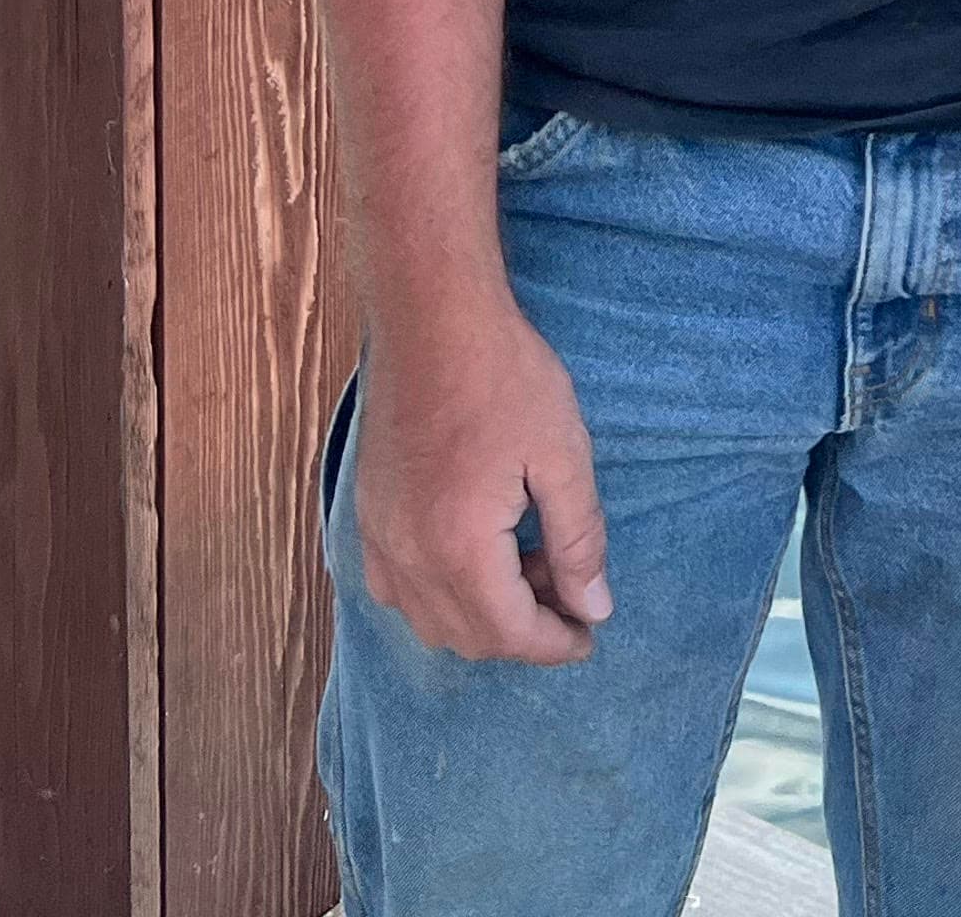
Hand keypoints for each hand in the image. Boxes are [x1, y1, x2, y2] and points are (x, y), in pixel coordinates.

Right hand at [351, 292, 611, 663]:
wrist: (432, 318)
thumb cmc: (504, 377)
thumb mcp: (562, 455)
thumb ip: (579, 539)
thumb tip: (593, 608)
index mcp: (459, 549)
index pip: (510, 634)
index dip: (555, 643)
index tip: (589, 634)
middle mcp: (407, 558)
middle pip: (468, 637)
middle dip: (524, 630)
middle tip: (567, 588)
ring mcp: (379, 538)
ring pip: (430, 620)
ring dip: (482, 614)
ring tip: (529, 560)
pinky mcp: (367, 515)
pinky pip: (397, 588)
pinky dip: (439, 594)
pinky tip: (475, 553)